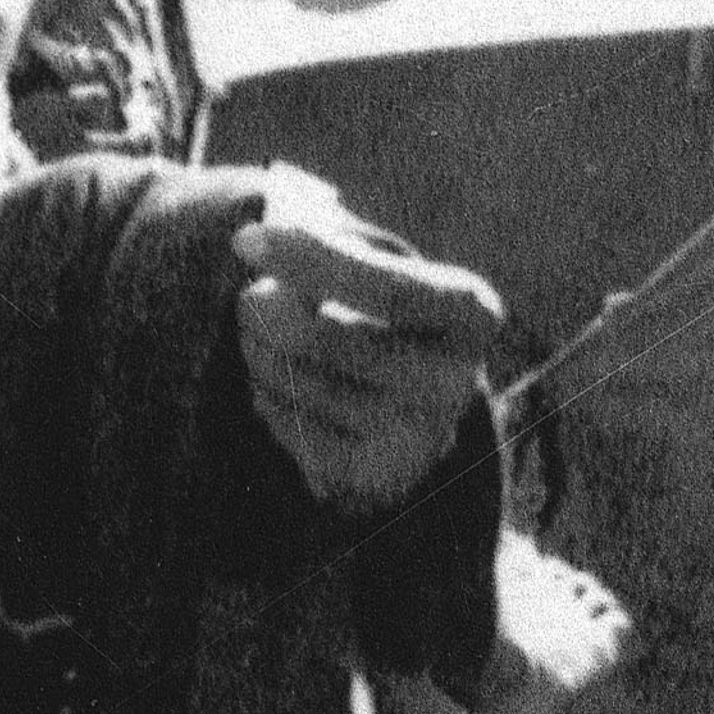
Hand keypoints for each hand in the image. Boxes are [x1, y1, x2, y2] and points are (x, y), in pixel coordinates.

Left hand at [235, 169, 501, 517]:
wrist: (396, 391)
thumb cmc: (369, 303)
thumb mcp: (364, 263)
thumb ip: (324, 247)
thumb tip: (264, 239)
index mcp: (471, 311)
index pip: (386, 288)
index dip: (310, 260)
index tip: (243, 239)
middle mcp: (457, 379)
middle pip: (323, 336)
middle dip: (263, 309)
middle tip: (247, 299)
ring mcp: (420, 434)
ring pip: (297, 380)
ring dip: (257, 351)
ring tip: (262, 338)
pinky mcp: (376, 473)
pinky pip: (289, 425)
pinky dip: (266, 396)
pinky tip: (278, 382)